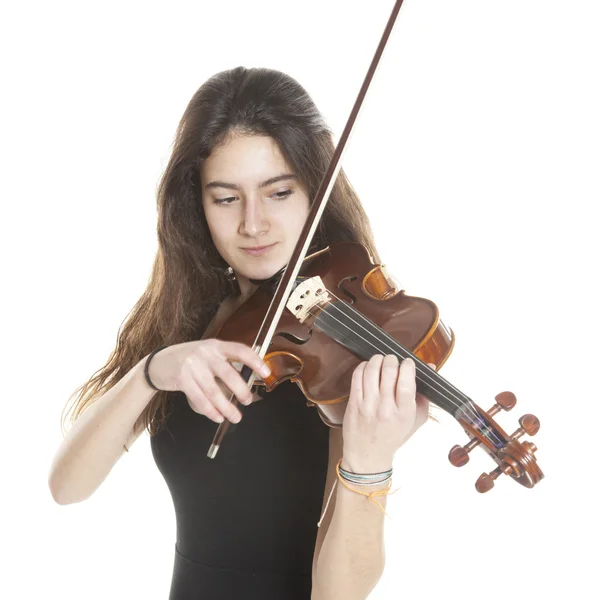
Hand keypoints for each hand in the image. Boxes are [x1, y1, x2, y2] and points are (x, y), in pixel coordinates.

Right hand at [146, 339, 270, 423]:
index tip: (266, 372)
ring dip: (227, 407)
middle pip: (229, 374)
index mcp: (216, 345)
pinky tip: (217, 416)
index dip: (255, 361)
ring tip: (235, 416)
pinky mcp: (182, 379)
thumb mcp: (207, 354)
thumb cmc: (189, 360)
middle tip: (248, 401)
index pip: (240, 350)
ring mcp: (192, 365)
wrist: (158, 362)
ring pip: (214, 391)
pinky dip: (210, 411)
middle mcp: (205, 353)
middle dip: (241, 391)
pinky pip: (200, 399)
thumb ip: (224, 364)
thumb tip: (245, 385)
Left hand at [341, 354, 433, 471]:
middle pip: (389, 372)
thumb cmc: (394, 436)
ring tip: (381, 360)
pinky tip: (368, 367)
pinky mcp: (354, 403)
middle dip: (392, 360)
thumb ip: (424, 395)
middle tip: (393, 360)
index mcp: (404, 413)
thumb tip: (431, 367)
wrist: (368, 454)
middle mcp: (386, 408)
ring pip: (372, 371)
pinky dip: (363, 366)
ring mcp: (368, 405)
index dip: (408, 366)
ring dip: (377, 359)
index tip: (408, 363)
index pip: (407, 382)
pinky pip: (357, 376)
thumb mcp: (416, 420)